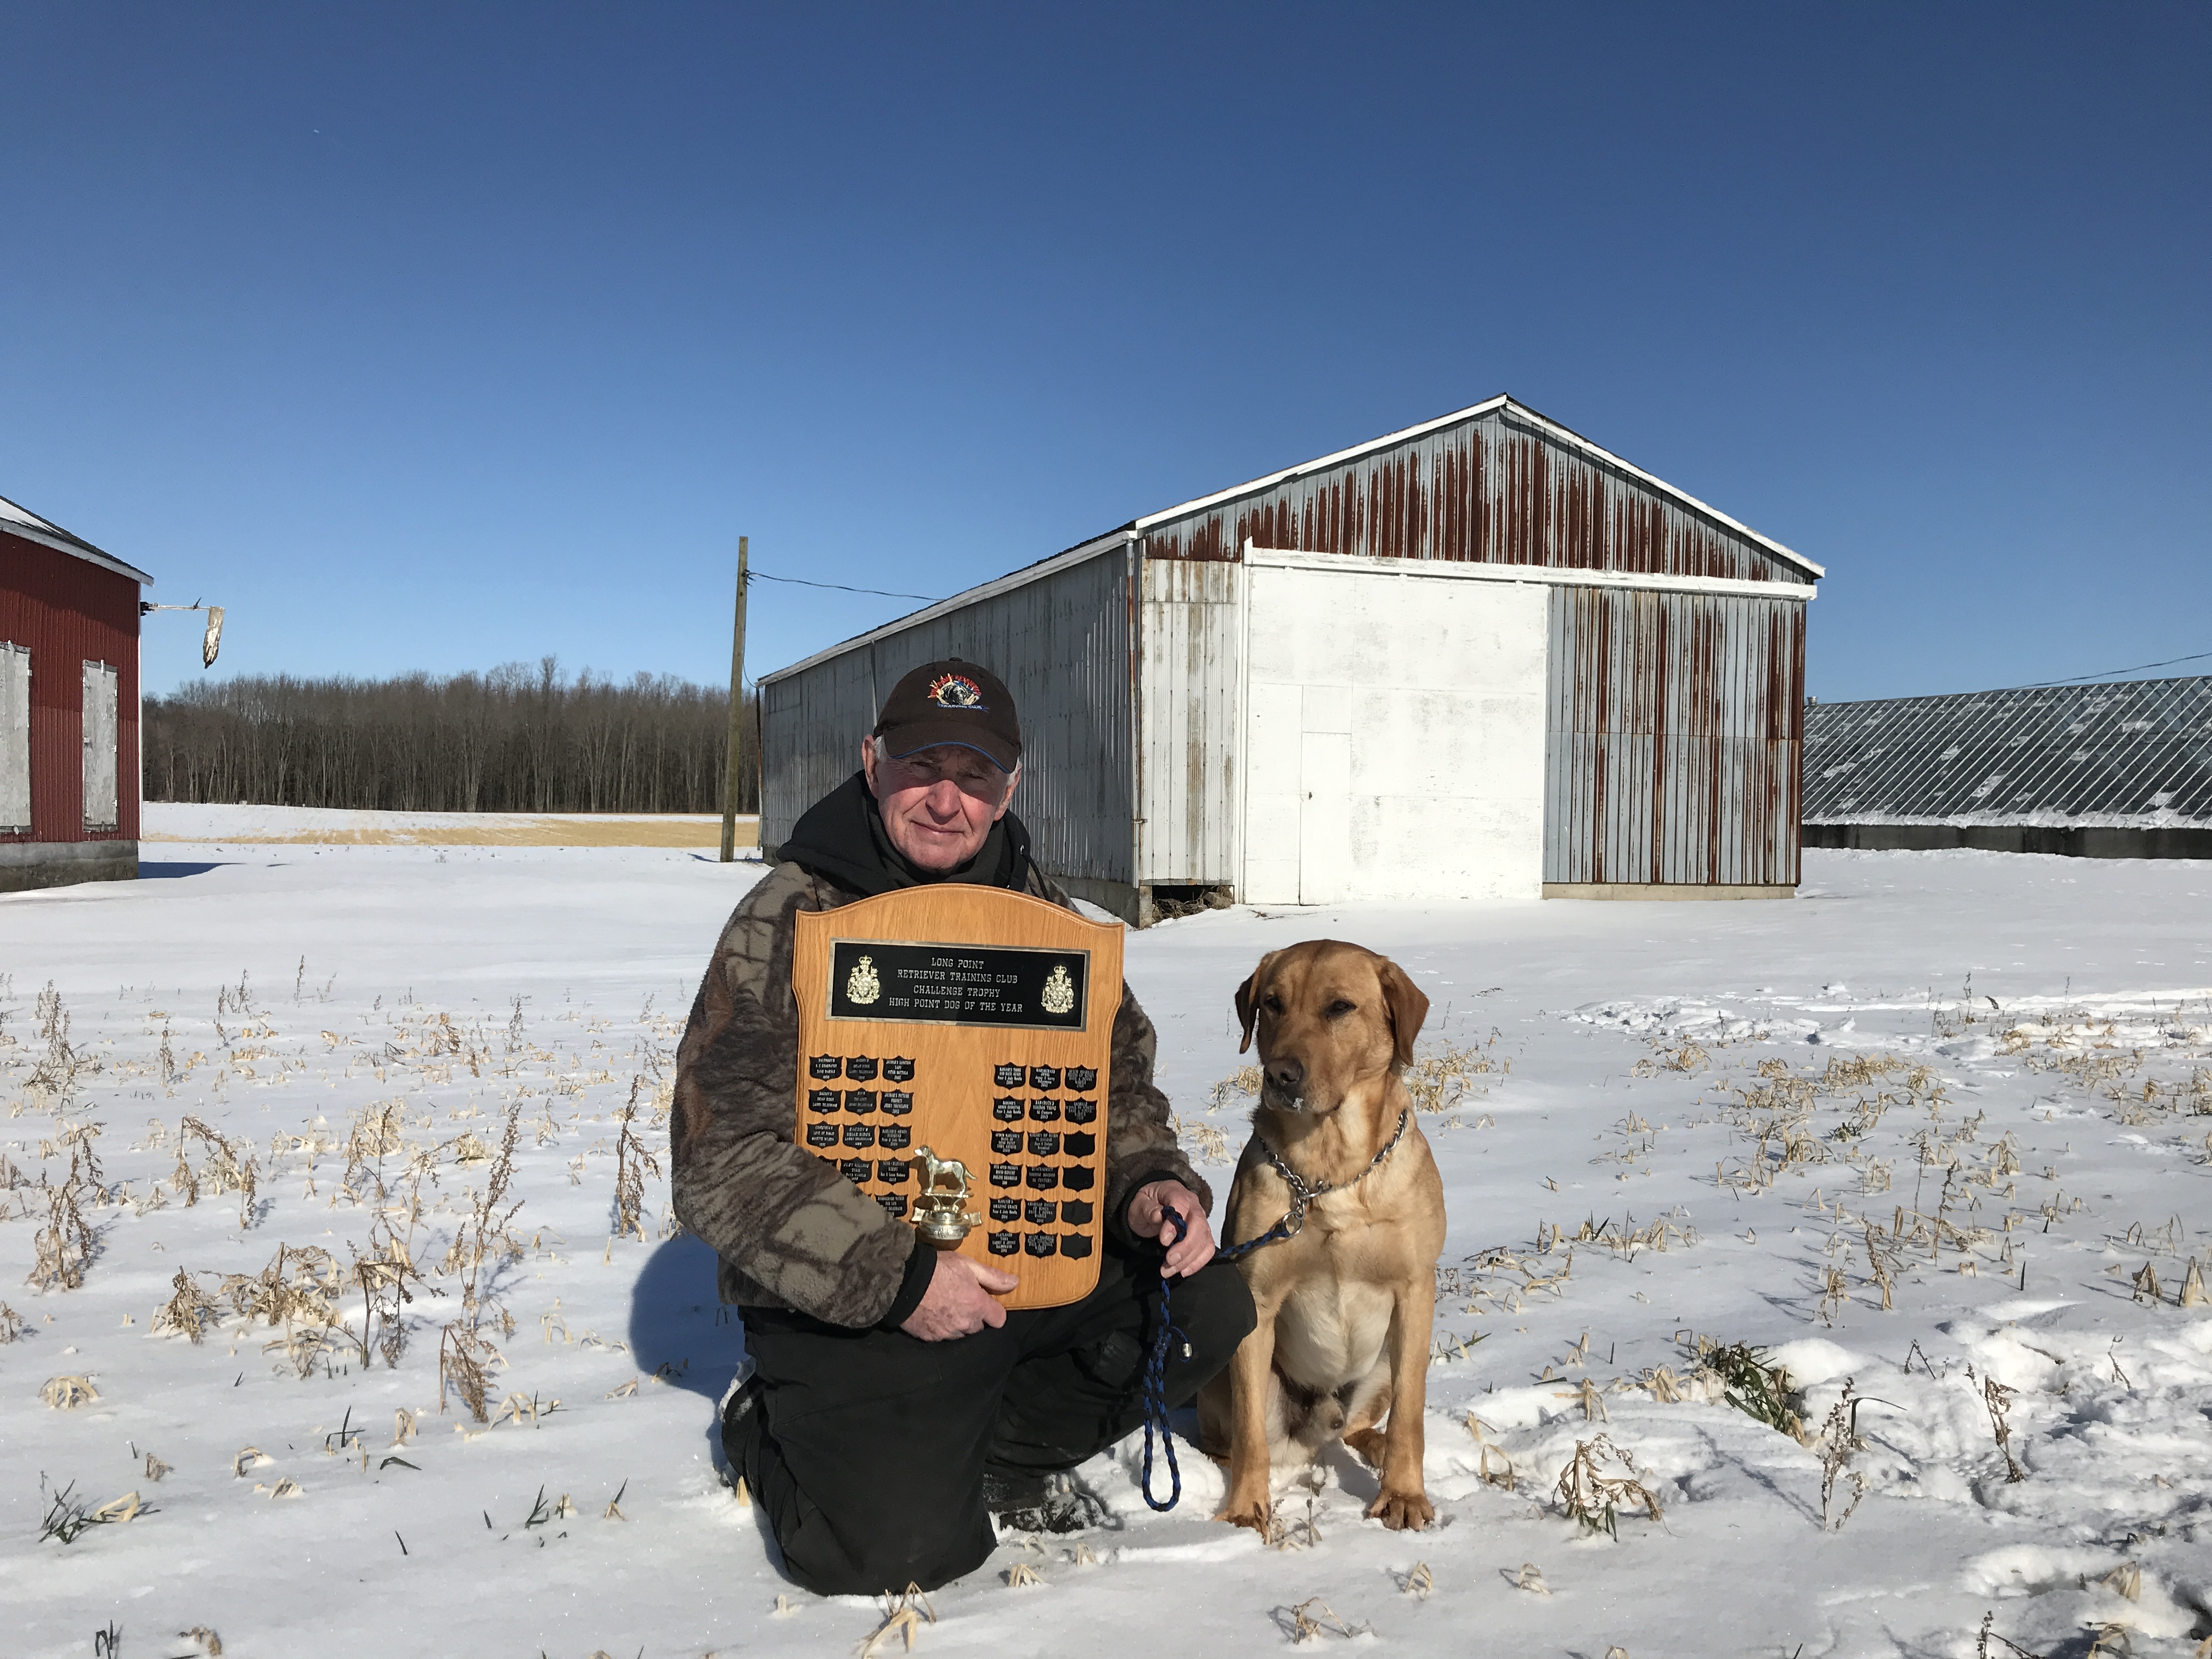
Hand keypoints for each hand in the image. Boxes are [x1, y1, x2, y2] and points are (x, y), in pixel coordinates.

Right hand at [899, 1252, 1019, 1340]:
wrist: (903, 1280)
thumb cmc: (937, 1269)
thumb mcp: (968, 1265)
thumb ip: (993, 1277)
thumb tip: (1015, 1283)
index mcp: (978, 1306)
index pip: (999, 1319)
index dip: (994, 1311)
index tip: (985, 1302)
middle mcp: (966, 1323)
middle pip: (978, 1327)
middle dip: (974, 1317)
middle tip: (961, 1300)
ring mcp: (947, 1333)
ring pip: (961, 1333)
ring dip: (958, 1324)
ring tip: (946, 1306)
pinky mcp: (931, 1338)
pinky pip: (943, 1336)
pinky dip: (941, 1327)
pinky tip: (933, 1313)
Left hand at [1126, 1180, 1215, 1278]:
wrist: (1151, 1207)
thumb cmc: (1145, 1204)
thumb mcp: (1139, 1204)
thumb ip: (1148, 1209)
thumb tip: (1158, 1215)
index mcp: (1176, 1192)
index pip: (1181, 1205)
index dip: (1174, 1225)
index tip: (1163, 1241)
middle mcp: (1193, 1205)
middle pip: (1199, 1225)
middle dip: (1185, 1247)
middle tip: (1169, 1261)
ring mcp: (1201, 1220)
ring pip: (1204, 1240)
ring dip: (1189, 1259)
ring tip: (1168, 1270)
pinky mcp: (1203, 1235)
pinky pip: (1208, 1249)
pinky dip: (1198, 1262)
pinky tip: (1183, 1271)